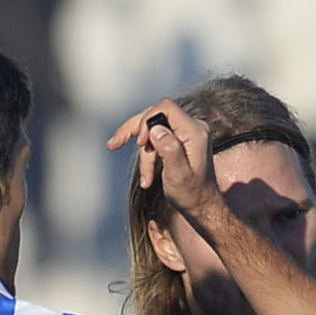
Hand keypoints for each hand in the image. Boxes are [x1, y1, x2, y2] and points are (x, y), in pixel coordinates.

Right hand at [105, 100, 221, 217]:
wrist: (201, 206)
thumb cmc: (192, 194)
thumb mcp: (179, 175)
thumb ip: (169, 149)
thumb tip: (156, 129)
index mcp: (195, 132)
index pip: (166, 108)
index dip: (147, 120)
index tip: (141, 143)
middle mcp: (192, 127)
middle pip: (155, 115)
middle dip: (136, 132)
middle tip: (114, 144)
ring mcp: (186, 133)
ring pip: (153, 130)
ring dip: (144, 154)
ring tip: (145, 179)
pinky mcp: (180, 140)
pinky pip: (157, 139)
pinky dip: (148, 156)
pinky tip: (146, 176)